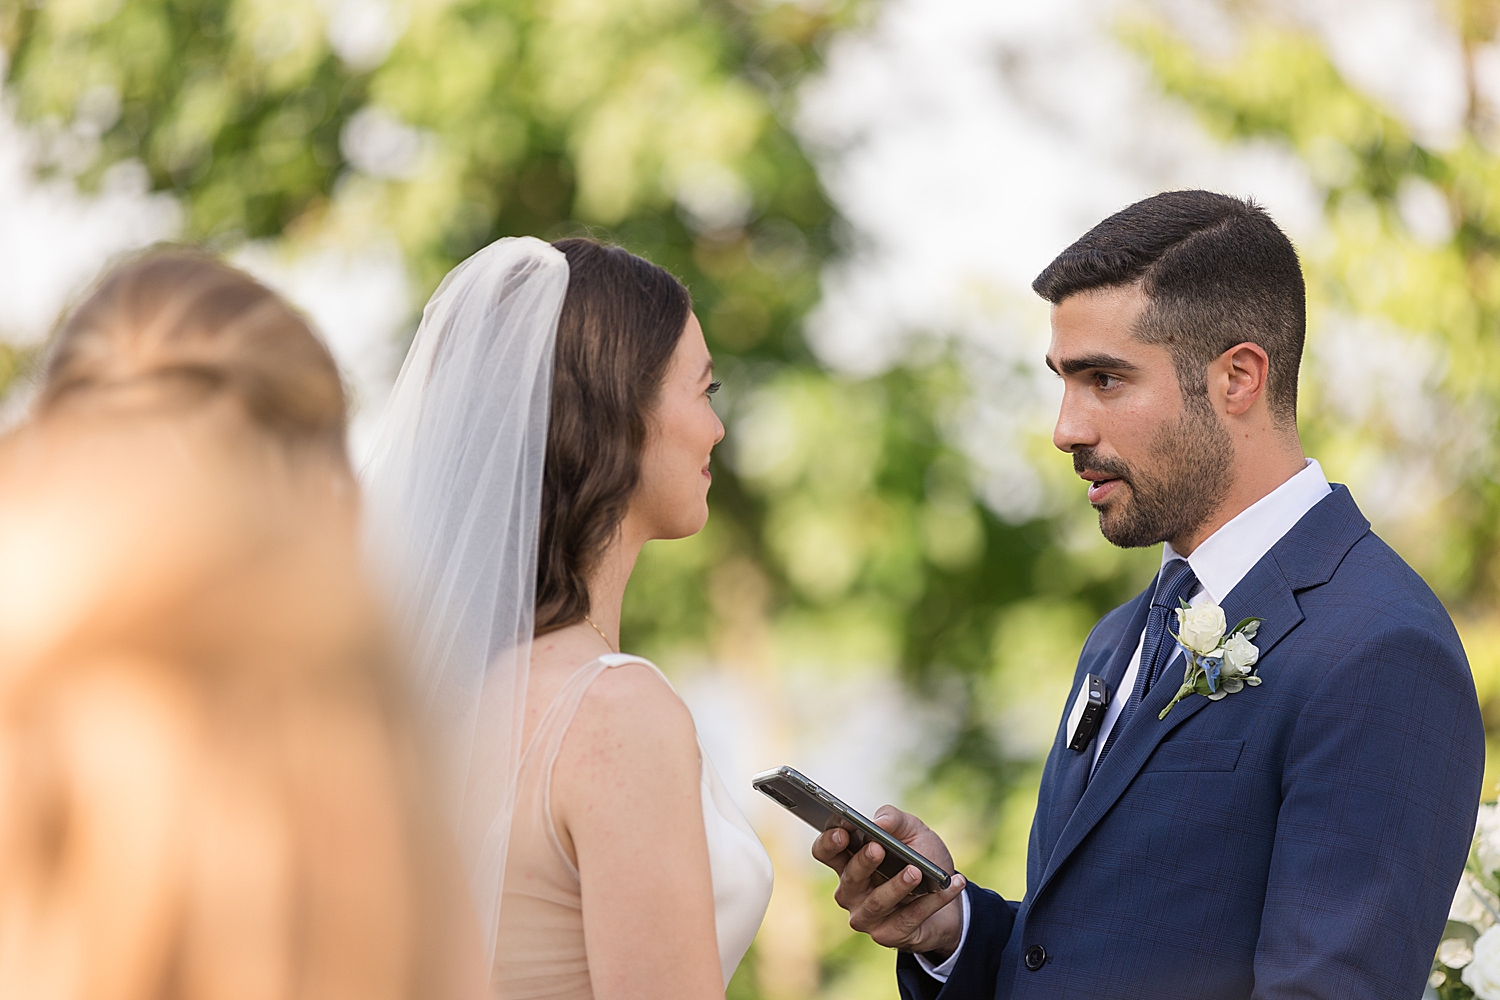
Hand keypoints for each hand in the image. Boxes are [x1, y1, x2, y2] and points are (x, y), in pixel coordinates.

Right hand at [811, 806, 966, 958]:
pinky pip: (908, 918)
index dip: (829, 842)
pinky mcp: (888, 935)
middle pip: (849, 878)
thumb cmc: (922, 860)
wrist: (951, 901)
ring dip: (897, 886)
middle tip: (878, 848)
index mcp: (849, 862)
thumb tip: (879, 822)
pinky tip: (951, 884)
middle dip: (863, 863)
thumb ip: (895, 820)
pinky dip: (931, 901)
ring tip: (916, 871)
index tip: (843, 832)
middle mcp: (851, 891)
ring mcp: (867, 916)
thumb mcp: (913, 832)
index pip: (825, 852)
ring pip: (877, 902)